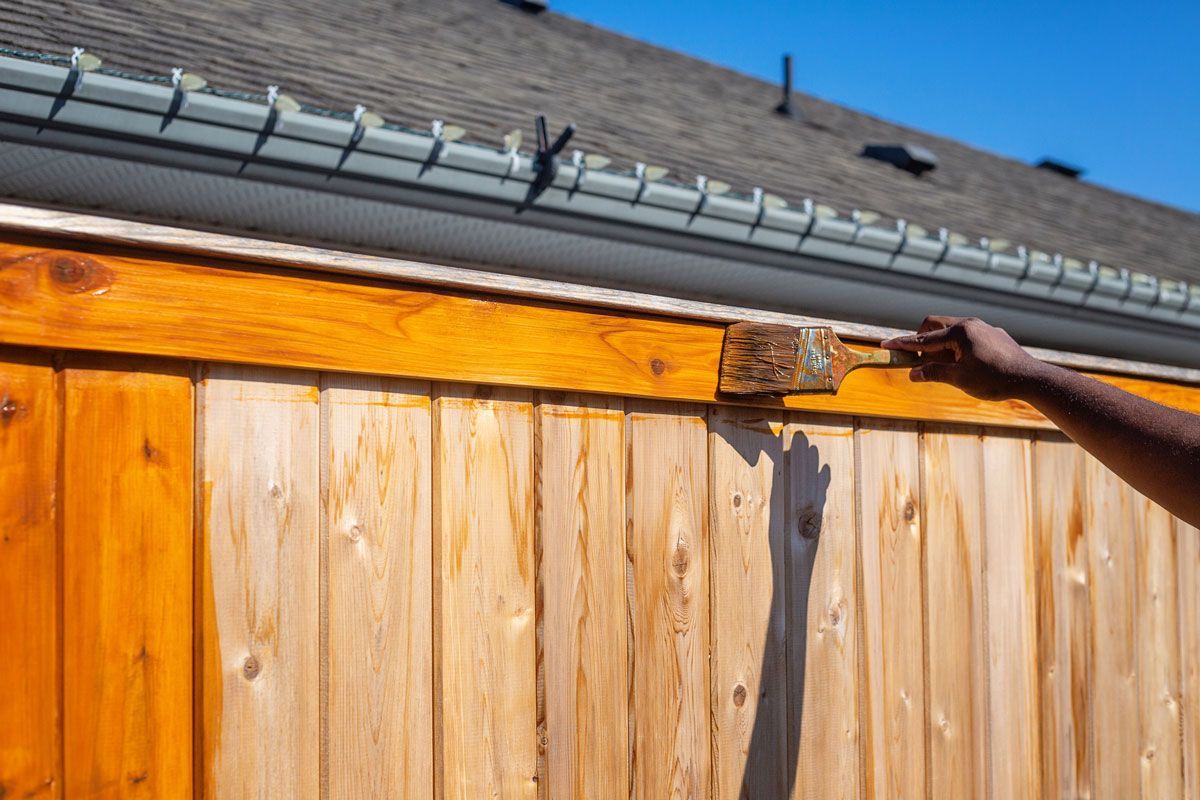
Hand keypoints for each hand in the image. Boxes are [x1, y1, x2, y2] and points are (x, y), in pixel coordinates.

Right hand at [881, 316, 1044, 400]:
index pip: (923, 339)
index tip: (886, 344)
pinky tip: (967, 364)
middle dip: (922, 341)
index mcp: (958, 332)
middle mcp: (970, 324)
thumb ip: (933, 373)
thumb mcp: (959, 379)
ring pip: (951, 330)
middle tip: (921, 360)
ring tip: (947, 366)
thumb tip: (912, 373)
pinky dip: (957, 347)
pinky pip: (967, 336)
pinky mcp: (994, 335)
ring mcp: (983, 328)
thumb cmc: (995, 379)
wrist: (1031, 378)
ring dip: (941, 345)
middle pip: (935, 325)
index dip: (903, 344)